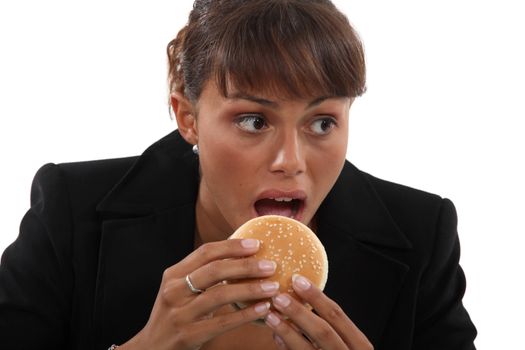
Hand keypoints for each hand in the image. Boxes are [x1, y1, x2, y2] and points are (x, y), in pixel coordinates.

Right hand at [121, 239, 278, 349]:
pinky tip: (263, 309)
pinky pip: (222, 322)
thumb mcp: (179, 289)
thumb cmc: (173, 314)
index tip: (256, 244)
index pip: (205, 252)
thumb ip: (201, 274)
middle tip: (270, 265)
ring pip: (220, 295)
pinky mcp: (188, 335)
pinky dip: (245, 314)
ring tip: (272, 287)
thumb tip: (239, 255)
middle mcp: (174, 291)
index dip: (232, 246)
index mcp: (173, 275)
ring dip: (250, 289)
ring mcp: (180, 314)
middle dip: (246, 266)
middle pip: (215, 271)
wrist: (151, 348)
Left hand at [265, 274, 372, 349]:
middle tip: (279, 296)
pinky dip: (287, 349)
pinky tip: (275, 337)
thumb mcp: (347, 345)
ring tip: (270, 315)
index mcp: (360, 345)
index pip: (337, 315)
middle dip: (300, 313)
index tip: (297, 279)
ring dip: (287, 331)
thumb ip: (331, 328)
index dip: (317, 296)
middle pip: (323, 332)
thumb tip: (301, 300)